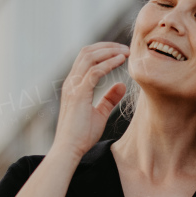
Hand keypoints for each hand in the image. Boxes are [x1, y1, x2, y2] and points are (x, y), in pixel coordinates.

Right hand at [51, 42, 128, 160]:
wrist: (68, 150)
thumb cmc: (81, 135)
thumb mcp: (99, 113)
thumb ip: (109, 98)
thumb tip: (121, 85)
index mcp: (73, 85)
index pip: (86, 58)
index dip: (103, 51)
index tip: (121, 52)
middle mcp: (71, 82)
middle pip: (87, 52)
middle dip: (108, 47)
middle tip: (126, 48)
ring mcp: (73, 87)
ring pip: (90, 57)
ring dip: (110, 51)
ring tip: (126, 52)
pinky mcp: (79, 94)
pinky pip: (95, 72)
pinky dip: (109, 63)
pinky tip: (121, 61)